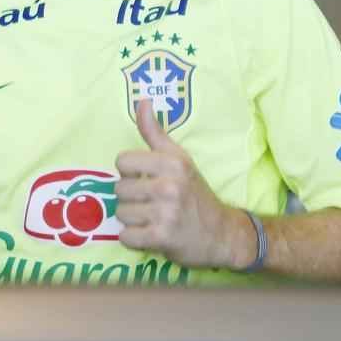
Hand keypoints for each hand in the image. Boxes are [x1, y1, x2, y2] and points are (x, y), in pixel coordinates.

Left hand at [114, 99, 249, 268]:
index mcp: (172, 162)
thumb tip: (141, 100)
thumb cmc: (195, 193)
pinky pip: (126, 237)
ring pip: (121, 214)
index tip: (146, 180)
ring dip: (133, 220)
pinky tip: (151, 235)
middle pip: (118, 190)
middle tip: (152, 204)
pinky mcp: (162, 237)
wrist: (222, 233)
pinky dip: (134, 239)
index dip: (130, 173)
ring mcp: (166, 212)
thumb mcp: (179, 159)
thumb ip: (155, 132)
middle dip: (131, 199)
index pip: (122, 161)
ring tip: (153, 219)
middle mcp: (169, 185)